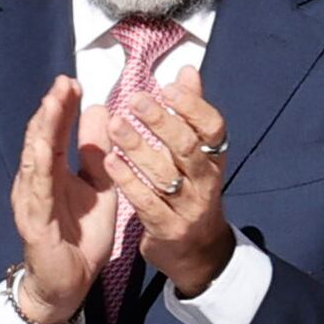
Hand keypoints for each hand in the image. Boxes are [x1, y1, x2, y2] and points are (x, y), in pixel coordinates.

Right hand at [8, 77, 116, 323]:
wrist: (70, 284)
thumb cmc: (81, 237)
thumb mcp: (99, 189)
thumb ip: (98, 154)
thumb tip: (100, 110)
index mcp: (52, 172)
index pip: (54, 132)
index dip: (61, 107)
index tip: (72, 81)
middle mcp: (37, 182)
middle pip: (40, 138)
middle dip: (51, 110)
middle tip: (63, 82)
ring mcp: (32, 201)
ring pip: (34, 159)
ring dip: (42, 130)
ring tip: (52, 104)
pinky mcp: (35, 223)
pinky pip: (36, 193)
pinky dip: (38, 169)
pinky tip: (42, 149)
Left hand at [107, 67, 235, 297]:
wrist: (197, 253)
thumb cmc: (189, 191)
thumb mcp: (196, 154)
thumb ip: (190, 113)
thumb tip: (187, 70)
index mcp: (214, 158)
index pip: (213, 127)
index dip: (192, 106)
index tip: (167, 87)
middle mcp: (206, 181)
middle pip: (187, 147)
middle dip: (161, 121)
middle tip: (134, 99)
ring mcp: (189, 208)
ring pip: (165, 174)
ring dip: (138, 147)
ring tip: (116, 125)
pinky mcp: (168, 230)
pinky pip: (147, 203)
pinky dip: (128, 181)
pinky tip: (109, 162)